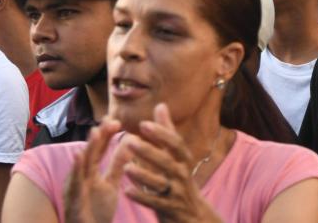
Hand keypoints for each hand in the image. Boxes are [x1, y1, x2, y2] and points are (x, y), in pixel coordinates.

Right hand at [64, 120, 124, 222]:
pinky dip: (76, 170)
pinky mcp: (73, 200)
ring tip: (95, 131)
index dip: (106, 135)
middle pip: (91, 153)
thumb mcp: (110, 185)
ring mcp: (75, 188)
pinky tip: (78, 156)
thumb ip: (117, 165)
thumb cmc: (96, 211)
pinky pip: (75, 184)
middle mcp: (81, 177)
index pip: (99, 150)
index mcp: (91, 173)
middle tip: (110, 119)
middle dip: (99, 136)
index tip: (116, 119)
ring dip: (88, 148)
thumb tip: (129, 142)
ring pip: (81, 165)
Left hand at [122, 103, 219, 221]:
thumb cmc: (179, 178)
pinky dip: (141, 197)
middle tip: (129, 140)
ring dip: (143, 175)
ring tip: (126, 167)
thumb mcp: (177, 155)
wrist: (192, 213)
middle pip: (166, 161)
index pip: (175, 143)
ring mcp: (176, 192)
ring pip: (159, 183)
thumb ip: (167, 131)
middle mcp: (182, 174)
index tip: (144, 124)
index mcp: (184, 159)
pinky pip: (154, 203)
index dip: (161, 133)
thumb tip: (160, 105)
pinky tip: (126, 190)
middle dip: (148, 151)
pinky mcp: (168, 209)